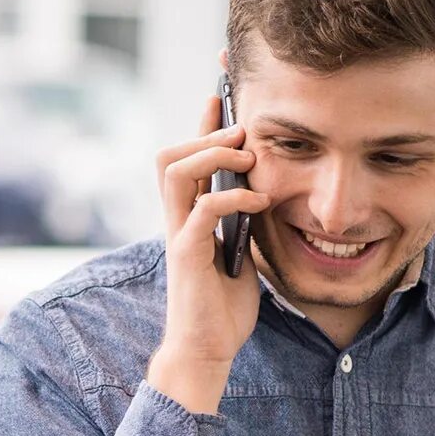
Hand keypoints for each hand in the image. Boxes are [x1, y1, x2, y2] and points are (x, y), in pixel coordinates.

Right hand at [146, 90, 268, 413]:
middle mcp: (176, 219)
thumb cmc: (223, 306)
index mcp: (188, 215)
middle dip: (204, 133)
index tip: (221, 86)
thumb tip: (266, 190)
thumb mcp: (240, 251)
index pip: (186, 155)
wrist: (206, 349)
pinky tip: (258, 202)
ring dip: (212, 155)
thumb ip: (243, 220)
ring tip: (246, 160)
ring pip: (174, 170)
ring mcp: (178, 235)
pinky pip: (202, 209)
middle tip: (242, 133)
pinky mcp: (188, 255)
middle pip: (168, 154)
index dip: (202, 119)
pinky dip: (232, 197)